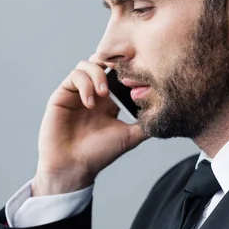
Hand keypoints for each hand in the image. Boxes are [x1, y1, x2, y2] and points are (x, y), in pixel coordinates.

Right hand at [32, 54, 149, 194]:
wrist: (73, 167)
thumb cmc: (98, 154)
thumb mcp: (129, 137)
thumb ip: (144, 125)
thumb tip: (166, 116)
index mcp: (109, 101)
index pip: (118, 73)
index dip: (126, 68)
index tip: (137, 74)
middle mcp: (93, 93)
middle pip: (102, 61)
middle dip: (112, 63)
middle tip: (121, 75)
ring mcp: (77, 92)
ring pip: (87, 64)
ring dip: (98, 74)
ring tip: (103, 93)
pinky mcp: (63, 95)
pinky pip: (74, 76)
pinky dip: (85, 84)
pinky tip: (90, 102)